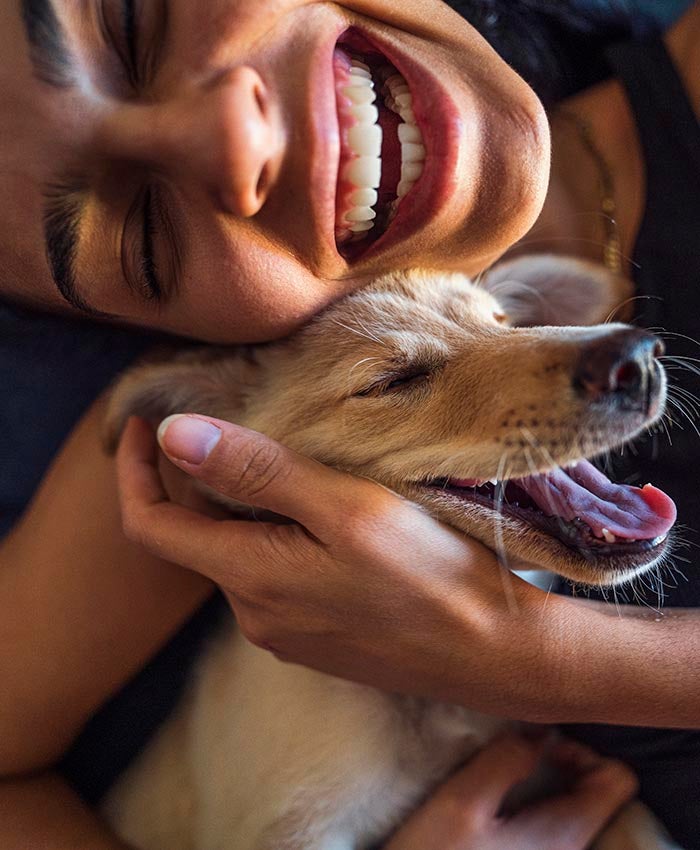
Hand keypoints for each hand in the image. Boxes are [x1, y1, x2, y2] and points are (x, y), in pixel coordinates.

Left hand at [116, 413, 566, 717]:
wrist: (495, 654)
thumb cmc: (431, 574)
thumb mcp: (345, 508)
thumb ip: (258, 473)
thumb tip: (172, 435)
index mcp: (249, 577)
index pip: (150, 525)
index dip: (134, 471)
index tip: (142, 423)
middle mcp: (254, 614)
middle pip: (198, 536)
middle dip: (202, 480)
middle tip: (240, 422)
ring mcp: (286, 632)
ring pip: (241, 554)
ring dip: (249, 508)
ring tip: (295, 462)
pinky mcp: (317, 638)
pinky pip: (275, 578)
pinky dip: (279, 537)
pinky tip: (325, 514)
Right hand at [383, 734, 637, 849]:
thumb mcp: (462, 802)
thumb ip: (506, 759)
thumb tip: (539, 729)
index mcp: (567, 834)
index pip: (618, 778)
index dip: (583, 750)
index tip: (538, 747)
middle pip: (598, 791)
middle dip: (562, 762)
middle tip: (517, 754)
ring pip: (573, 806)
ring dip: (544, 781)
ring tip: (504, 772)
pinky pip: (552, 824)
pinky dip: (534, 802)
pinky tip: (497, 800)